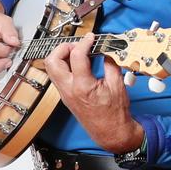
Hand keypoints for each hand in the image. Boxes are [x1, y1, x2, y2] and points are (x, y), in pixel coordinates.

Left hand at [43, 33, 143, 153]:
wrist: (110, 131)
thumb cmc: (114, 113)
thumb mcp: (118, 85)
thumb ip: (111, 64)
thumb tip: (108, 50)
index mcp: (83, 86)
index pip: (77, 56)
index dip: (84, 42)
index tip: (91, 38)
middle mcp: (69, 89)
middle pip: (52, 61)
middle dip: (63, 48)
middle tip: (78, 44)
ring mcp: (64, 93)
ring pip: (52, 68)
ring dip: (62, 56)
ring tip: (78, 52)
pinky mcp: (65, 95)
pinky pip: (58, 75)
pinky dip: (65, 65)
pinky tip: (78, 64)